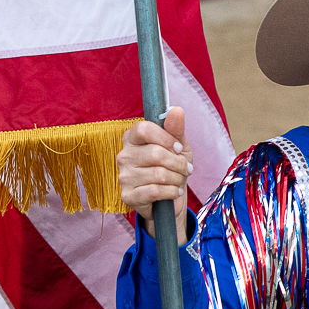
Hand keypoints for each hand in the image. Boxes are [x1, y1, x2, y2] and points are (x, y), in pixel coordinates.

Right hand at [118, 107, 191, 241]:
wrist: (170, 198)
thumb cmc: (172, 167)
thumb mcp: (177, 145)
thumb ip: (175, 128)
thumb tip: (176, 109)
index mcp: (132, 138)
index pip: (144, 129)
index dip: (166, 138)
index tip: (177, 147)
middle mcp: (123, 156)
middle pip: (155, 153)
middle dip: (178, 163)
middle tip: (185, 168)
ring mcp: (124, 176)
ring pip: (158, 174)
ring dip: (176, 178)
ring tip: (178, 180)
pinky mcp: (128, 196)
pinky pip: (155, 191)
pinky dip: (171, 192)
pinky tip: (174, 191)